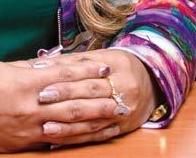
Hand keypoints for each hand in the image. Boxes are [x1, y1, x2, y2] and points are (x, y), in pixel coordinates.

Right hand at [0, 56, 121, 152]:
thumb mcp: (1, 69)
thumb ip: (29, 69)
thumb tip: (54, 64)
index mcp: (23, 83)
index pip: (64, 75)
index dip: (87, 72)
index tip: (106, 69)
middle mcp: (29, 107)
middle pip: (73, 101)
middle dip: (100, 98)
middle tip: (122, 95)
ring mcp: (27, 128)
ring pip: (69, 124)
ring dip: (96, 121)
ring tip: (116, 117)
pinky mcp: (23, 144)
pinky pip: (56, 141)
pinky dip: (77, 138)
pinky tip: (91, 135)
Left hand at [21, 48, 157, 146]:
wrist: (154, 81)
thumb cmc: (120, 65)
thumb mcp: (103, 55)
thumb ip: (75, 60)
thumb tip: (43, 63)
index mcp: (116, 65)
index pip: (86, 73)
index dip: (63, 78)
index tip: (42, 81)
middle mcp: (123, 88)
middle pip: (89, 95)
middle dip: (63, 98)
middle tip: (41, 100)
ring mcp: (124, 111)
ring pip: (93, 120)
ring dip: (68, 126)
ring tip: (47, 128)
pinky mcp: (123, 128)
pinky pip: (99, 136)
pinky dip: (78, 139)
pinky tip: (61, 141)